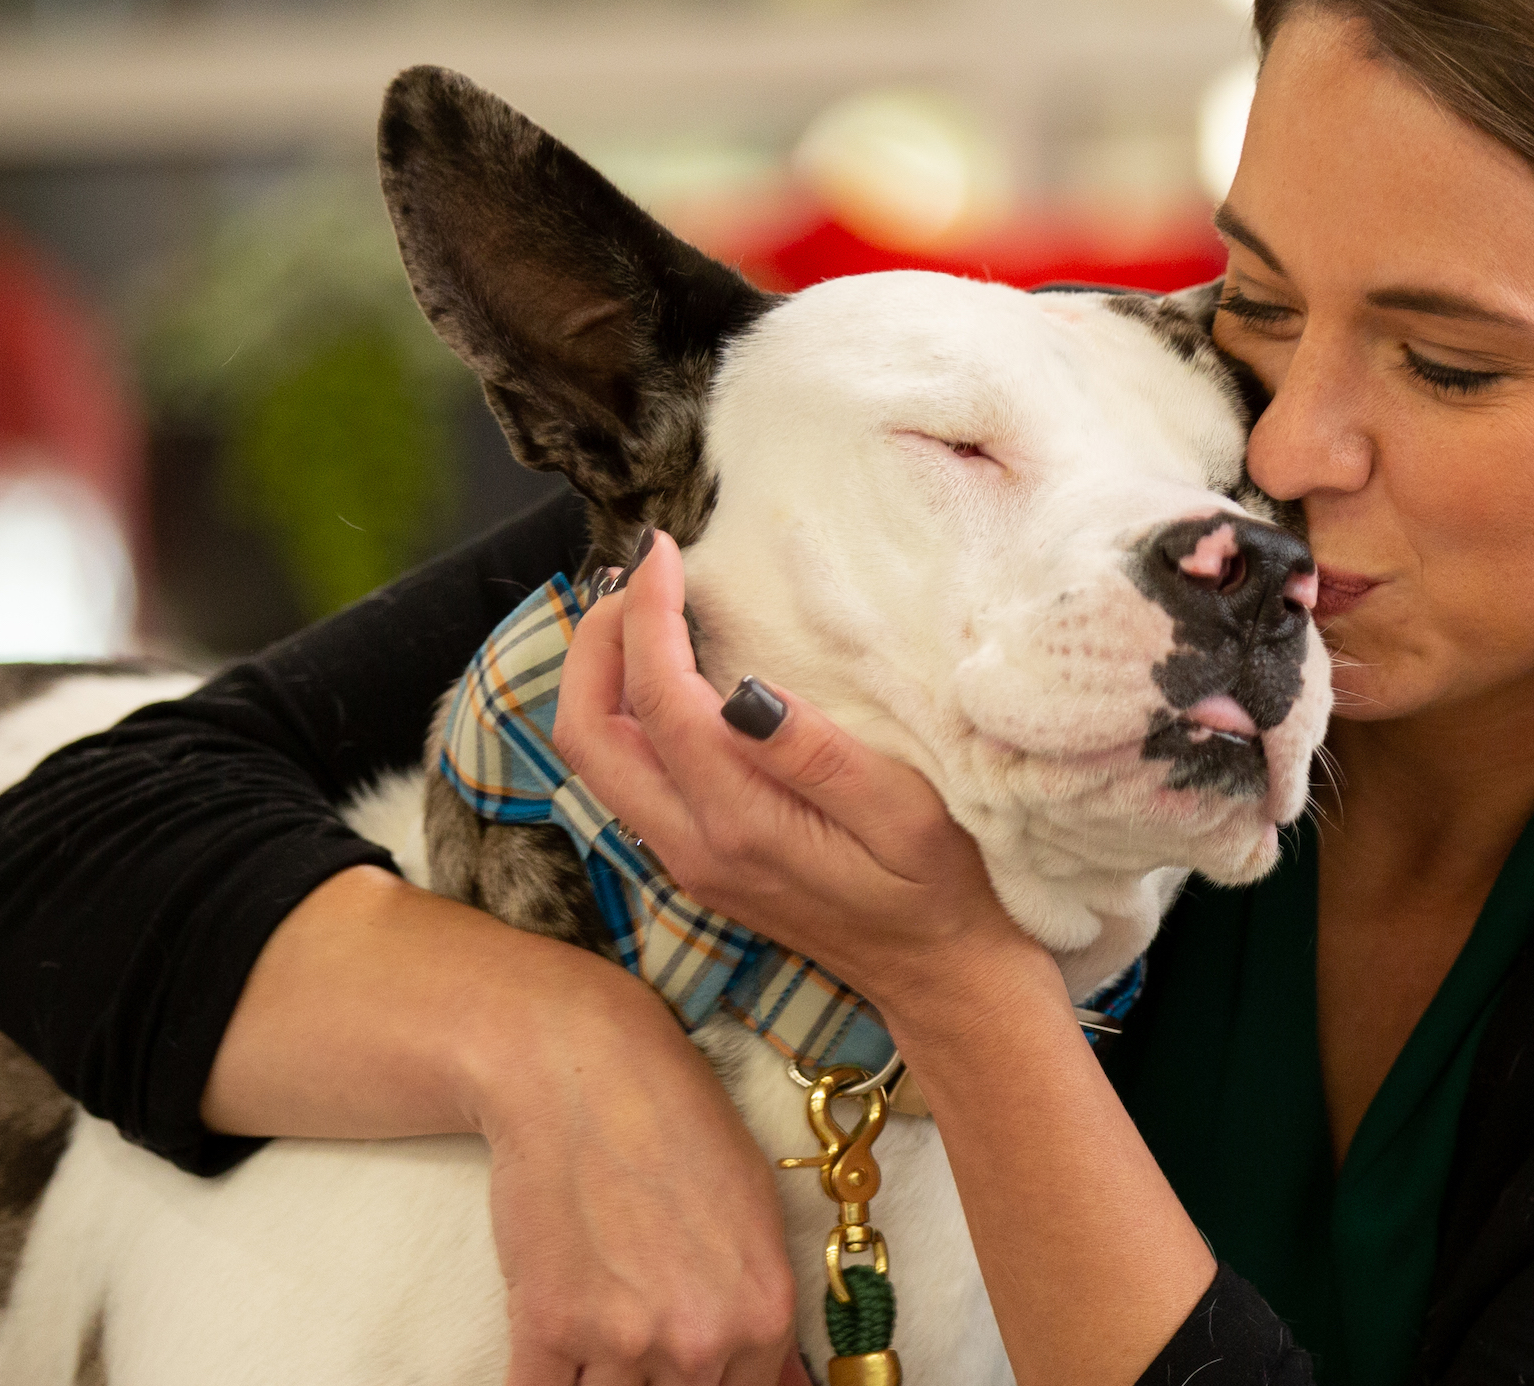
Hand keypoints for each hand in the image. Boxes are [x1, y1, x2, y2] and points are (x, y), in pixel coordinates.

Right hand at [467, 967, 811, 1385]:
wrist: (584, 1069)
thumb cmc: (674, 1124)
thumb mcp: (755, 1212)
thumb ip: (764, 1315)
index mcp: (764, 1312)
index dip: (714, 1384)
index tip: (683, 1368)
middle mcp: (701, 1338)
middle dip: (658, 1382)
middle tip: (637, 1321)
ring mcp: (623, 1338)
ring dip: (601, 1379)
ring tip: (599, 1319)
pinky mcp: (547, 1327)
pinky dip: (544, 1385)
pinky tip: (551, 1354)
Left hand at [552, 531, 1048, 1019]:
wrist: (944, 980)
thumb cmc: (944, 890)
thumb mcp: (905, 815)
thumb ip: (818, 756)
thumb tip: (742, 690)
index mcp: (739, 826)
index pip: (658, 699)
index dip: (649, 615)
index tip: (668, 552)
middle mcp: (692, 846)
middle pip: (588, 731)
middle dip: (598, 639)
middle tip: (643, 575)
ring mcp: (686, 859)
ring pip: (597, 757)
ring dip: (603, 674)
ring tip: (648, 609)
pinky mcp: (696, 862)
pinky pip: (627, 776)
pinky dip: (626, 710)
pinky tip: (670, 672)